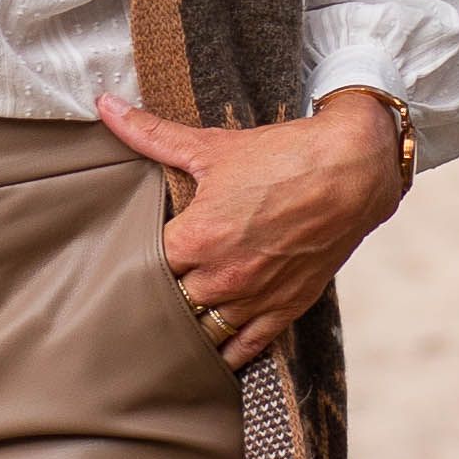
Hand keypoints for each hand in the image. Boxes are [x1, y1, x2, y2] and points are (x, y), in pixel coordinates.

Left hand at [101, 87, 404, 371]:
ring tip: (172, 320)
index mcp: (197, 238)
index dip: (131, 263)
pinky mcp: (284, 309)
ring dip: (187, 325)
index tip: (124, 257)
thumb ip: (151, 134)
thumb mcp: (211, 146)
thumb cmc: (283, 157)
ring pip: (202, 333)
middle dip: (157, 296)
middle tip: (142, 291)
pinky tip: (210, 351)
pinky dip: (225, 352)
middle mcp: (222, 276)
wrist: (353, 171)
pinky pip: (244, 349)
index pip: (142, 269)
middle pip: (169, 304)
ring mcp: (254, 298)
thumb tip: (105, 106)